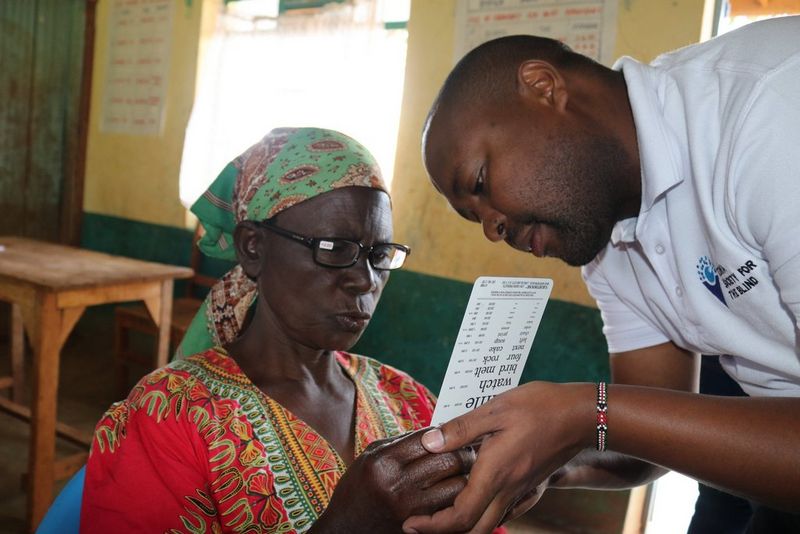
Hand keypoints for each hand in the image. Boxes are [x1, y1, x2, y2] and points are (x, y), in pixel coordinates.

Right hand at [311, 428, 476, 532]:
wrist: (343, 530)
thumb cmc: (357, 488)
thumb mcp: (369, 458)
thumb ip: (400, 443)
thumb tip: (436, 432)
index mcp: (384, 461)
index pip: (429, 438)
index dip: (446, 434)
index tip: (453, 434)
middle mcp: (397, 484)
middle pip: (448, 460)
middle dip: (464, 453)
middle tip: (470, 450)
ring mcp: (410, 509)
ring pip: (457, 486)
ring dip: (467, 477)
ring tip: (469, 470)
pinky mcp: (419, 526)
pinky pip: (452, 508)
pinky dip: (460, 498)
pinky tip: (461, 491)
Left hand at [402, 381, 594, 533]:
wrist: (583, 415)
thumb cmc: (540, 407)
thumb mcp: (495, 410)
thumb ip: (459, 429)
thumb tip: (428, 443)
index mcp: (495, 473)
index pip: (460, 517)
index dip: (432, 526)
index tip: (411, 523)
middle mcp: (509, 489)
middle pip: (475, 530)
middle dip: (445, 533)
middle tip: (420, 523)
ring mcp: (522, 490)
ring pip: (491, 523)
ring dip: (464, 525)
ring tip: (441, 512)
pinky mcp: (531, 485)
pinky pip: (505, 512)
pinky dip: (484, 514)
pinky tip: (474, 497)